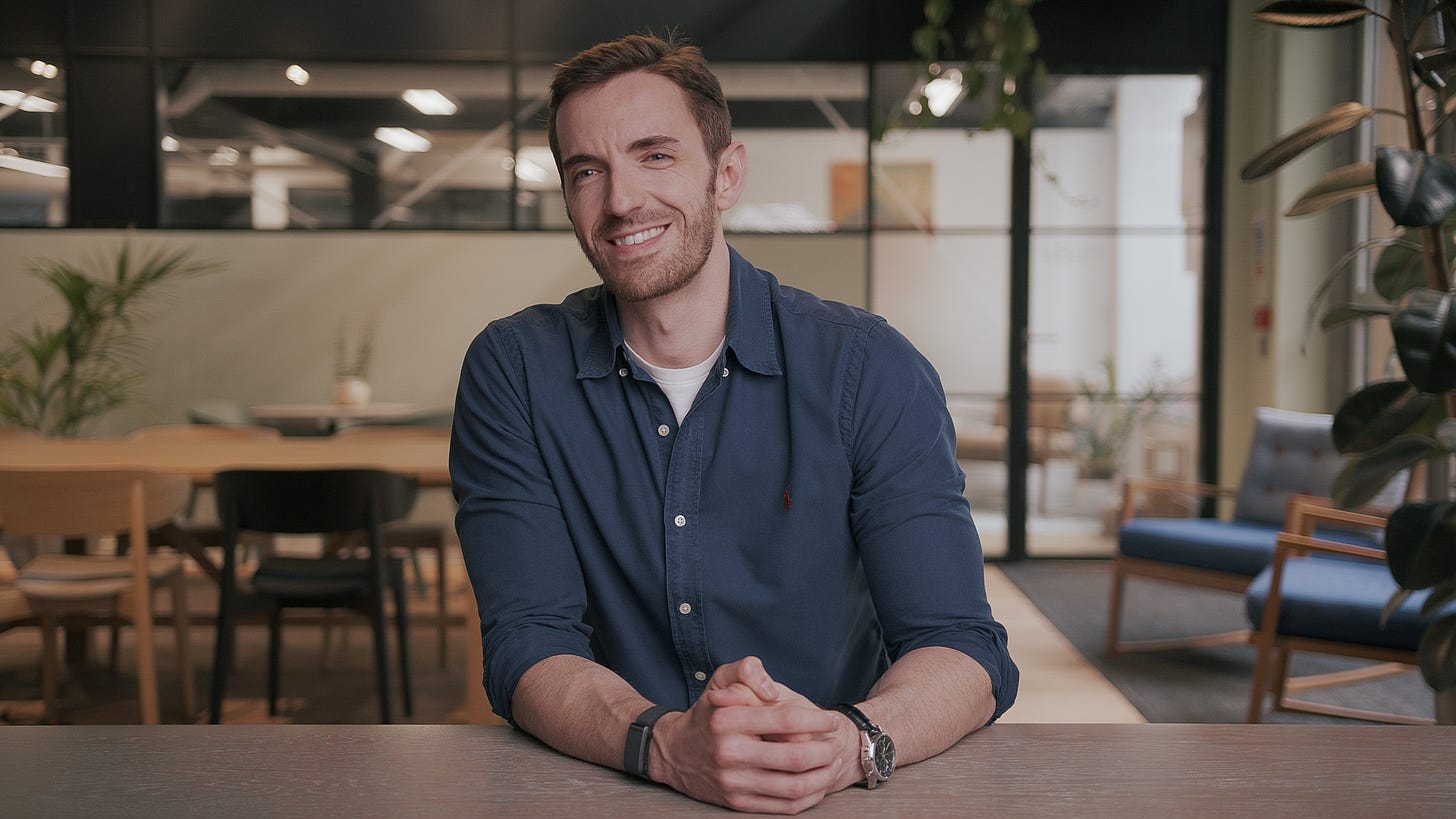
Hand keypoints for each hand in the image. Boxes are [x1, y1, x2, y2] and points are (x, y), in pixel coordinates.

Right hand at [649, 657, 859, 813]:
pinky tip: (816, 784)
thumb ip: (747, 671)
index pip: (786, 719)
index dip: (817, 719)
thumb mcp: (721, 680)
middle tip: (835, 744)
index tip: (831, 719)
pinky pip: (783, 806)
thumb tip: (771, 690)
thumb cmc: (708, 713)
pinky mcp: (737, 803)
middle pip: (795, 757)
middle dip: (825, 750)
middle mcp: (729, 753)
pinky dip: (808, 797)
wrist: (674, 753)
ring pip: (794, 786)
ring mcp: (733, 782)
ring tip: (830, 764)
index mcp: (728, 719)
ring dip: (822, 776)